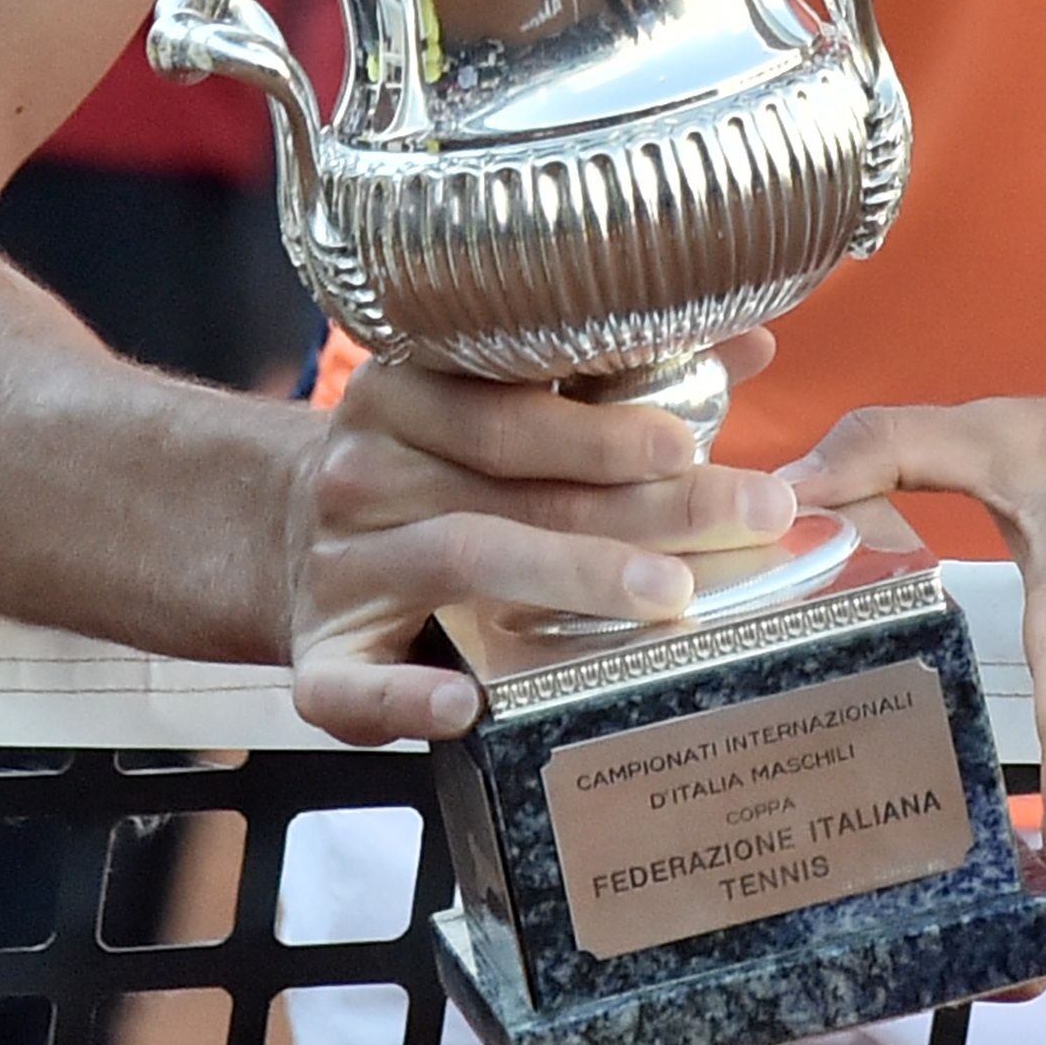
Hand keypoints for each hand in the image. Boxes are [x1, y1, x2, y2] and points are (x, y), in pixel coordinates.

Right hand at [279, 335, 797, 744]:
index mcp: (408, 392)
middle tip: (742, 519)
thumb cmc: (438, 471)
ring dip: (571, 576)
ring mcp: (339, 565)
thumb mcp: (503, 408)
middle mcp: (366, 470)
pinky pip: (350, 685)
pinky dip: (405, 698)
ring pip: (463, 558)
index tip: (690, 444)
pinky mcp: (321, 657)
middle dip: (641, 507)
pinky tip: (468, 705)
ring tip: (668, 593)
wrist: (294, 539)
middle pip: (513, 486)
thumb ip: (617, 379)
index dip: (604, 427)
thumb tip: (751, 339)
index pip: (512, 406)